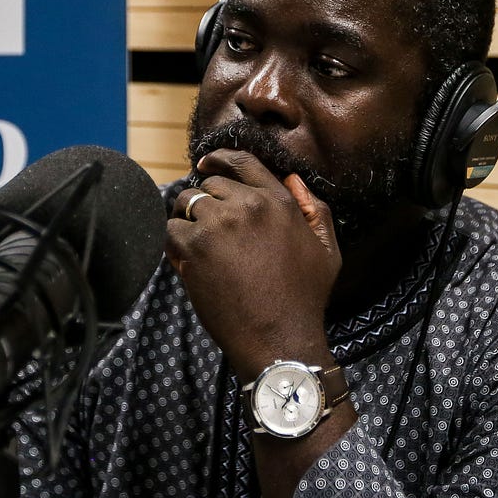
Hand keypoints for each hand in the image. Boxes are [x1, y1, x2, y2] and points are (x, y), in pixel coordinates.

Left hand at [165, 149, 342, 378]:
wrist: (280, 339)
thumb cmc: (305, 299)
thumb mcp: (327, 251)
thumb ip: (314, 210)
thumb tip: (292, 179)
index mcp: (279, 201)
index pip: (243, 162)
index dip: (219, 159)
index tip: (204, 164)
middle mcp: (248, 205)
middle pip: (211, 185)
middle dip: (206, 203)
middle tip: (207, 230)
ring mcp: (219, 224)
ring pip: (186, 203)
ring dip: (187, 220)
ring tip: (195, 245)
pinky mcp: (195, 247)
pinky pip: (170, 229)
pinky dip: (173, 243)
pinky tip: (185, 260)